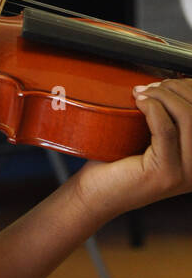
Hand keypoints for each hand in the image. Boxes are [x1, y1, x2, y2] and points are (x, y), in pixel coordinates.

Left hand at [74, 77, 191, 219]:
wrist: (96, 195)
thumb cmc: (119, 165)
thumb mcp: (152, 138)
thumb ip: (170, 119)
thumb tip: (175, 84)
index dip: (189, 89)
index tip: (167, 82)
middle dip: (175, 89)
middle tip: (150, 87)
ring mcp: (186, 173)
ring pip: (187, 117)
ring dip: (162, 96)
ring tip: (141, 94)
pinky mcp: (166, 173)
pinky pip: (166, 129)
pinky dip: (153, 108)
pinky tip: (139, 102)